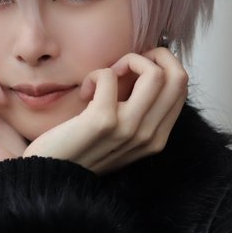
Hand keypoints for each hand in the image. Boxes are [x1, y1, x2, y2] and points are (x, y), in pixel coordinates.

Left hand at [23, 47, 187, 172]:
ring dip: (129, 61)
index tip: (136, 69)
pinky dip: (97, 74)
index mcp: (157, 138)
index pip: (181, 87)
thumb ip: (138, 110)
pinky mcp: (103, 121)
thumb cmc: (81, 149)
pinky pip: (109, 76)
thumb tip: (145, 67)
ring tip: (107, 76)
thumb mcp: (120, 134)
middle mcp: (149, 136)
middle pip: (178, 76)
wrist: (50, 176)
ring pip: (155, 74)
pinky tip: (85, 91)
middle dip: (153, 56)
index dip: (162, 65)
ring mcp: (128, 129)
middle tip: (124, 65)